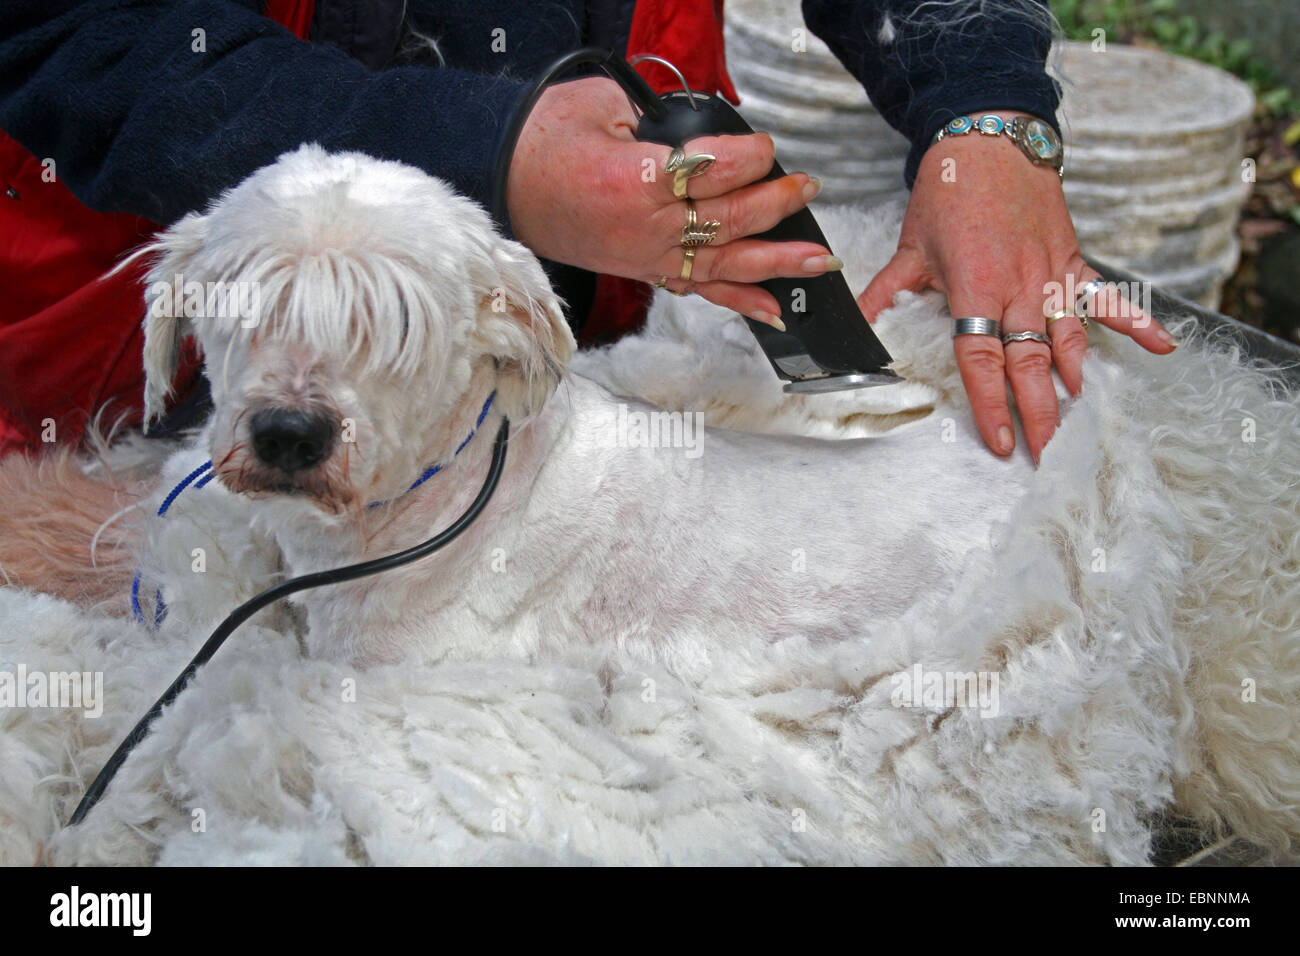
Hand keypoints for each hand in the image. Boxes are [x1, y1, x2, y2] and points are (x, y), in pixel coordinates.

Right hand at [506, 76, 840, 328]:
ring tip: (817, 260)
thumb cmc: (546, 142)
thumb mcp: (599, 106)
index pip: (709, 172)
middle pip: (725, 220)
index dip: (746, 159)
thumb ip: (656, 118)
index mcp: (634, 181)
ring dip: (776, 261)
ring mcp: (648, 255)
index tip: (768, 148)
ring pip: (724, 261)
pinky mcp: (646, 269)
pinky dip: (739, 301)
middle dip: (774, 204)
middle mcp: (646, 228)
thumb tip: (698, 129)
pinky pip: (700, 289)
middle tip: (809, 188)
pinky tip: (773, 311)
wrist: (507, 184)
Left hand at [856, 112, 1177, 462]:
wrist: (990, 135)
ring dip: (1072, 383)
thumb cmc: (949, 189)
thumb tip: (858, 328)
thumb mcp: (909, 246)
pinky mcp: (1072, 259)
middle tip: (1043, 453)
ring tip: (1075, 422)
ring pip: (1067, 340)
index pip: (982, 361)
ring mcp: (1050, 274)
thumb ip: (886, 294)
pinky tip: (1162, 347)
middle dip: (1037, 412)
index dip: (991, 405)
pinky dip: (1135, 321)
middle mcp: (1018, 286)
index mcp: (976, 287)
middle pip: (1030, 363)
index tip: (1000, 442)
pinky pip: (1105, 296)